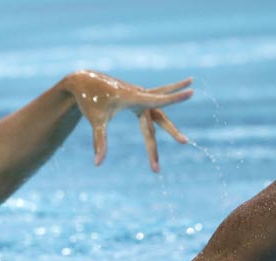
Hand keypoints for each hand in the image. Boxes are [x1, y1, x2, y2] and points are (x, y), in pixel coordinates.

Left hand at [64, 70, 192, 171]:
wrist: (83, 81)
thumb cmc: (89, 101)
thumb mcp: (96, 121)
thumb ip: (100, 142)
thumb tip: (98, 164)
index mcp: (132, 98)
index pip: (158, 101)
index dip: (174, 99)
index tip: (190, 92)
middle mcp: (138, 94)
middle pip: (159, 116)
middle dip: (170, 131)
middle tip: (183, 141)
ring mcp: (138, 95)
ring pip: (160, 105)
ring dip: (173, 103)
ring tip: (192, 90)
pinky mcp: (136, 96)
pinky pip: (155, 98)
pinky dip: (165, 96)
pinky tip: (178, 88)